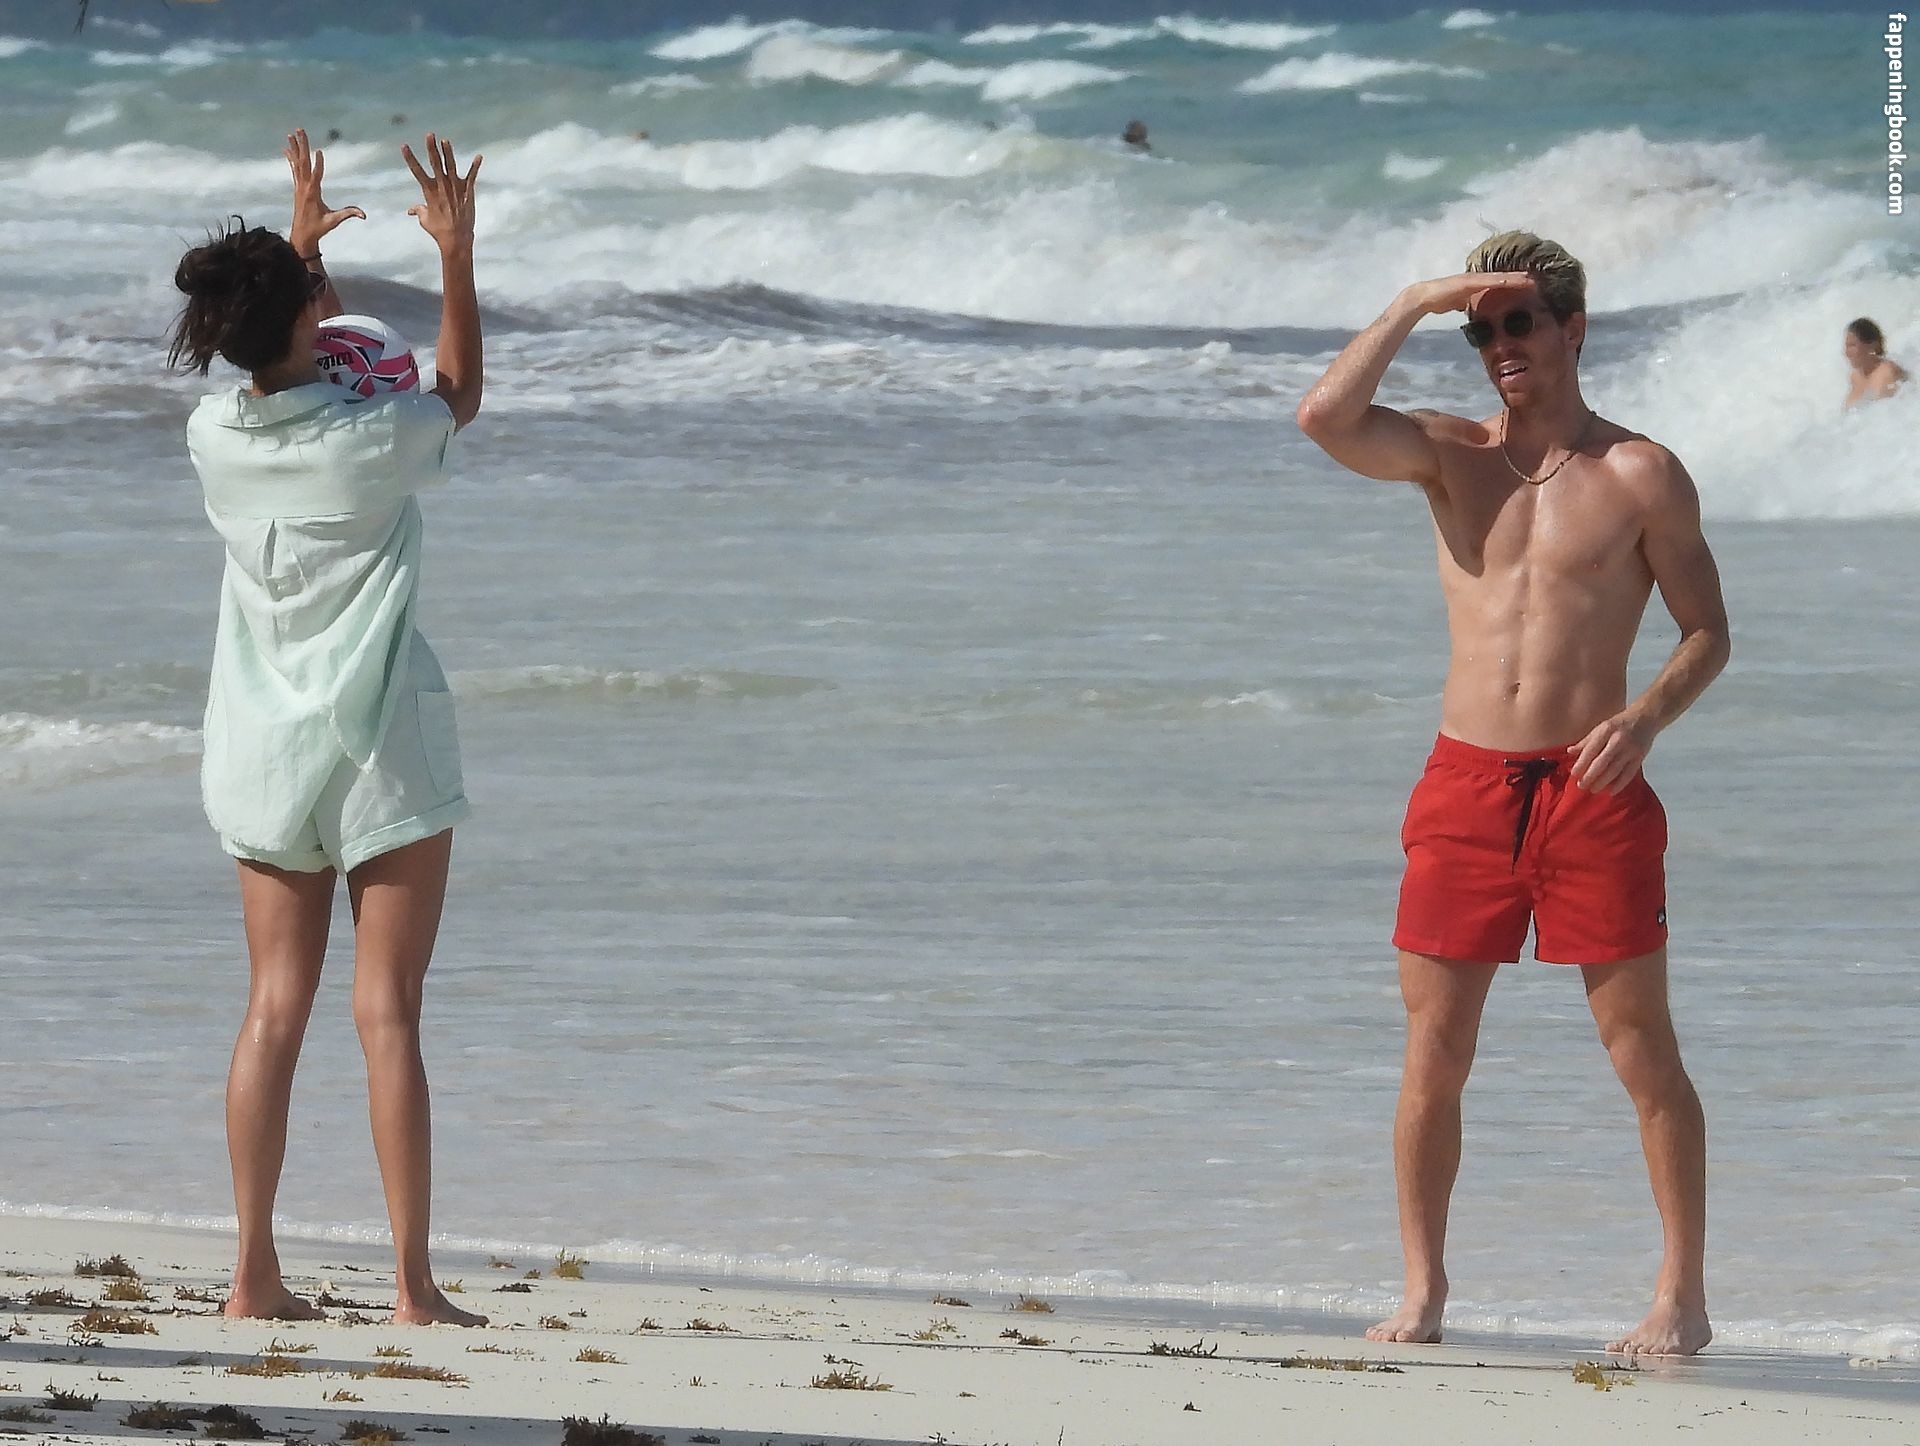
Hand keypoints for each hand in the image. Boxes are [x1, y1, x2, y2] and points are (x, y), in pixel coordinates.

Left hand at [285, 128, 363, 257]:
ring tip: (292, 134)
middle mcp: (303, 186)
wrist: (301, 235)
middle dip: (302, 146)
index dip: (318, 164)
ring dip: (295, 148)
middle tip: (300, 130)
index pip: (316, 175)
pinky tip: (286, 148)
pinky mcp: (297, 187)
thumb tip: (364, 215)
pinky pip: (293, 169)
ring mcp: (299, 186)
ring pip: (296, 163)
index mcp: (313, 193)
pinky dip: (290, 158)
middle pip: (303, 162)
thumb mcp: (334, 222)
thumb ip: (348, 215)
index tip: (319, 151)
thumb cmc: (318, 228)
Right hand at [402, 133, 481, 255]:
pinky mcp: (467, 193)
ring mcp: (455, 189)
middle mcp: (441, 187)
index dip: (410, 158)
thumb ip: (418, 210)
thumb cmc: (438, 231)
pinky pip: (472, 177)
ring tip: (445, 140)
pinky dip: (475, 167)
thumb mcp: (425, 220)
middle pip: (435, 163)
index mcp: (429, 191)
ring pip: (451, 166)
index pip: (417, 170)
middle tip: (429, 134)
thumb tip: (410, 210)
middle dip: (431, 148)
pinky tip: (479, 156)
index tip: (404, 145)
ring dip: (448, 152)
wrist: (456, 239)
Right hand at [1405, 271, 1536, 316]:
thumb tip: (1473, 311)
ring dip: (1515, 278)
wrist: (1424, 297)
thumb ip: (1467, 304)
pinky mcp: (1469, 282)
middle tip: (1538, 278)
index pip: (1499, 283)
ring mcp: (1473, 279)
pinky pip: (1488, 281)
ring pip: (1499, 277)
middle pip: (1502, 277)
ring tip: (1531, 279)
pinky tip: (1512, 280)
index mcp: (1476, 285)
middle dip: (1520, 278)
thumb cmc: (1440, 300)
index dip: (1514, 283)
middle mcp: (1477, 279)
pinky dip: (1501, 281)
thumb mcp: (1458, 303)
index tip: (1529, 285)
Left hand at [1569, 712, 1655, 794]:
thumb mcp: (1601, 727)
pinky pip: (1629, 774)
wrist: (1646, 717)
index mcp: (1606, 730)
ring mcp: (1630, 750)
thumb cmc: (1620, 723)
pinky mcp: (1640, 757)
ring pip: (1615, 770)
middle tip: (1581, 785)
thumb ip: (1586, 741)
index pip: (1591, 749)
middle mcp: (1618, 740)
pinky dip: (1620, 784)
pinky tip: (1611, 791)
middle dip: (1590, 775)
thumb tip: (1570, 752)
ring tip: (1593, 790)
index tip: (1574, 773)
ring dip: (1603, 782)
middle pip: (1602, 762)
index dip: (1581, 763)